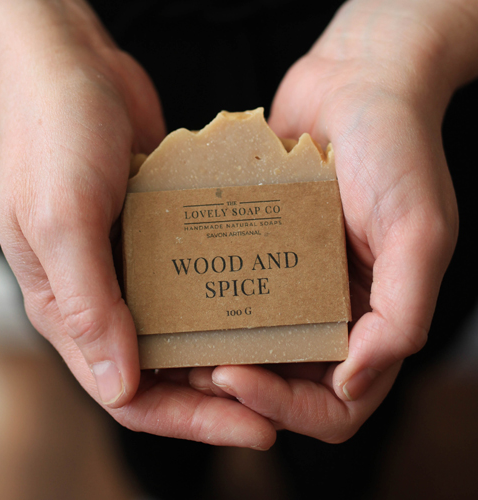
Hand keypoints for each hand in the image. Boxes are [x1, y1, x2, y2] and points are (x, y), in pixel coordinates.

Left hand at [189, 0, 477, 443]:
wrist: (355, 83)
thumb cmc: (396, 149)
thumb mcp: (419, 233)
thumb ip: (401, 315)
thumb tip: (354, 381)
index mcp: (372, 319)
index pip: (335, 402)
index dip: (287, 406)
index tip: (236, 376)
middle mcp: (331, 309)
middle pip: (285, 382)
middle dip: (241, 386)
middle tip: (195, 367)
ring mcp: (294, 280)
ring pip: (252, 342)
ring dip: (217, 351)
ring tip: (178, 341)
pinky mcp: (264, 248)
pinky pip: (235, 288)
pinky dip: (210, 302)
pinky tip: (179, 294)